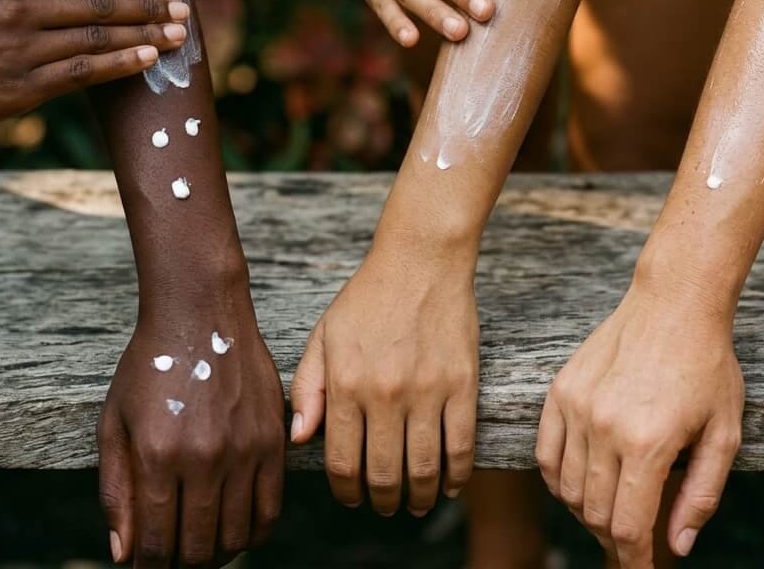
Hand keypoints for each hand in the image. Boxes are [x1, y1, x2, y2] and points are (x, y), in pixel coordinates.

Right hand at [0, 0, 188, 133]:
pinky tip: (147, 60)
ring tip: (177, 35)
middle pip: (97, 8)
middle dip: (146, 9)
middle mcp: (19, 12)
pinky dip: (119, 66)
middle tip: (182, 9)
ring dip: (144, 37)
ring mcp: (22, 52)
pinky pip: (82, 76)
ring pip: (97, 41)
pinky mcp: (21, 89)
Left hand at [98, 282, 285, 566]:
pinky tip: (239, 532)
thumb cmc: (149, 365)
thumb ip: (116, 490)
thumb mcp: (114, 423)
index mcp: (158, 456)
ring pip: (237, 535)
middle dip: (183, 566)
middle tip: (175, 562)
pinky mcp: (273, 439)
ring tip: (205, 549)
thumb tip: (123, 554)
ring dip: (219, 554)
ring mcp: (245, 449)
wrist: (201, 311)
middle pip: (199, 547)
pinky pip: (271, 508)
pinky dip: (255, 532)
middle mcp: (205, 458)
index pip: (156, 544)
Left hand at [289, 238, 478, 515]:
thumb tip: (301, 438)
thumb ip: (308, 388)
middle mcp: (385, 393)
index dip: (345, 490)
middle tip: (382, 504)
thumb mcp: (324, 335)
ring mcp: (427, 391)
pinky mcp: (462, 384)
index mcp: (346, 383)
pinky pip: (461, 446)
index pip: (343, 461)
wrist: (421, 260)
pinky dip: (456, 477)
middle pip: (383, 474)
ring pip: (423, 469)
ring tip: (413, 502)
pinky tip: (449, 485)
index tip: (350, 497)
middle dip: (381, 501)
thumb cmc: (368, 297)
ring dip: (418, 497)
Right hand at [536, 279, 742, 567]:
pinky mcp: (560, 391)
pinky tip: (576, 486)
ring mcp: (577, 408)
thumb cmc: (707, 367)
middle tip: (630, 545)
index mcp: (649, 444)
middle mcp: (605, 429)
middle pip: (593, 513)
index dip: (632, 561)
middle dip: (612, 540)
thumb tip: (677, 546)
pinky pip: (545, 454)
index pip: (627, 527)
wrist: (674, 304)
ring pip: (566, 488)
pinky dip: (557, 480)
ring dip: (585, 512)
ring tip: (607, 514)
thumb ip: (701, 496)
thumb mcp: (724, 434)